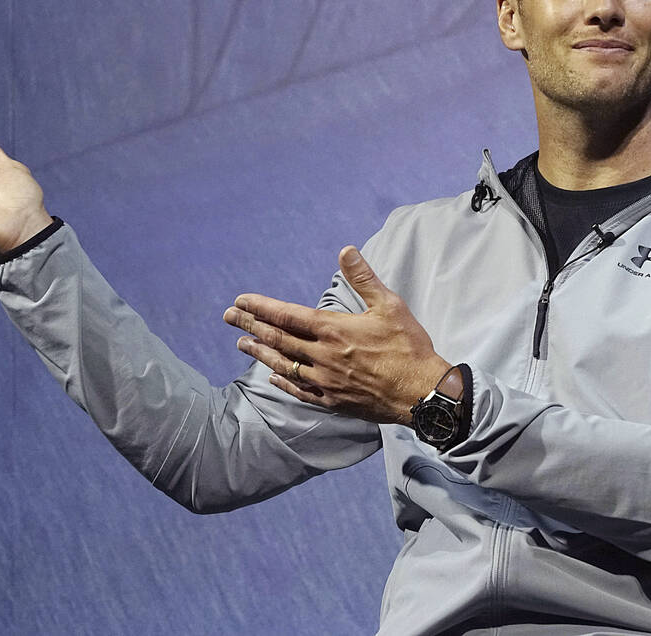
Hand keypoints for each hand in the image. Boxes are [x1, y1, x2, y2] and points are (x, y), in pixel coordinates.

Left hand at [223, 246, 451, 424]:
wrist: (421, 393)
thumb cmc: (408, 346)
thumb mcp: (389, 305)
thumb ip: (364, 278)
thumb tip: (346, 250)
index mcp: (333, 330)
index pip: (287, 315)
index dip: (260, 307)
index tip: (241, 300)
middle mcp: (323, 356)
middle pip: (278, 339)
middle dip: (250, 326)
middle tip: (228, 317)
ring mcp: (326, 381)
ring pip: (284, 365)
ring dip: (260, 353)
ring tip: (241, 344)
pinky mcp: (333, 400)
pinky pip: (300, 390)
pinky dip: (283, 382)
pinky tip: (272, 377)